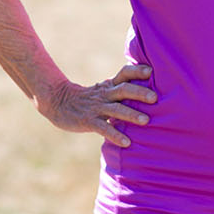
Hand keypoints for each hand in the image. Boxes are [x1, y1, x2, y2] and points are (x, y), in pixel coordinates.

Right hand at [35, 64, 156, 146]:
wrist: (59, 103)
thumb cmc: (90, 98)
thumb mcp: (105, 89)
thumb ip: (123, 89)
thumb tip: (151, 90)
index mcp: (110, 85)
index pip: (124, 73)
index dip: (137, 71)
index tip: (151, 70)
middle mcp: (105, 94)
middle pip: (123, 90)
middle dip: (139, 93)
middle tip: (154, 98)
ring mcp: (97, 108)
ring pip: (116, 109)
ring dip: (131, 114)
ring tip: (146, 120)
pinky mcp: (88, 121)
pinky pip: (103, 128)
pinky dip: (115, 135)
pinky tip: (126, 142)